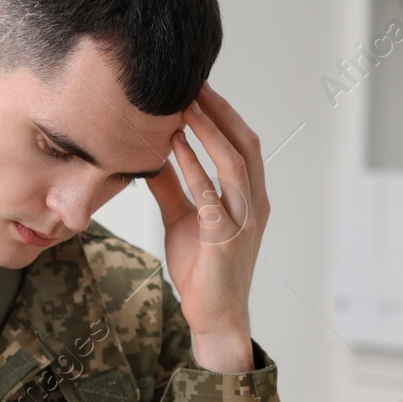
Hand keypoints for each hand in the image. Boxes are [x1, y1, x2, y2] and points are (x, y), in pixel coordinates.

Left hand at [144, 82, 268, 372]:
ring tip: (185, 107)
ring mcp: (244, 222)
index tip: (198, 88)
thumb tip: (148, 157)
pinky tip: (173, 149)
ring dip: (209, 132)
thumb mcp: (182, 220)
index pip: (243, 144)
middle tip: (194, 84)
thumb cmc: (201, 271)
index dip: (223, 114)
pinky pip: (210, 196)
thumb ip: (172, 188)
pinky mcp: (226, 240)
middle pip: (245, 144)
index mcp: (250, 197)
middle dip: (220, 111)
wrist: (214, 317)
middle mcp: (254, 204)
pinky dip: (193, 168)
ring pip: (234, 164)